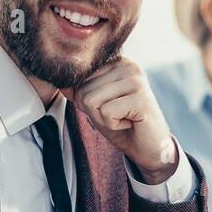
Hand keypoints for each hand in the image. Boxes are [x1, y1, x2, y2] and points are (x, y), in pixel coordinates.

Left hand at [67, 57, 176, 183]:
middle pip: (83, 90)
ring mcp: (137, 81)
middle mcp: (129, 66)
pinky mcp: (142, 99)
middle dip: (95, 111)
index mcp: (118, 62)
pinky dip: (114, 125)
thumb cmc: (124, 126)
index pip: (80, 78)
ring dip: (104, 119)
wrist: (150, 149)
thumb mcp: (96, 106)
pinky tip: (130, 124)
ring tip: (124, 119)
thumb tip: (62, 83)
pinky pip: (106, 113)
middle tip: (119, 116)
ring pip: (91, 100)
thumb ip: (79, 92)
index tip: (111, 108)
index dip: (87, 101)